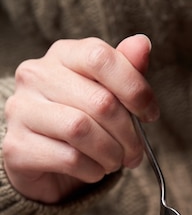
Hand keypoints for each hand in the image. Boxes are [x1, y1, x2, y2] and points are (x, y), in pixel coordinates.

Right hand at [3, 34, 158, 202]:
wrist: (43, 163)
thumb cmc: (80, 121)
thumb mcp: (106, 93)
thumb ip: (125, 71)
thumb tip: (142, 44)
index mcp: (62, 55)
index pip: (101, 57)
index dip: (135, 89)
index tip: (150, 115)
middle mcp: (35, 76)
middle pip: (99, 101)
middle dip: (129, 134)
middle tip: (135, 152)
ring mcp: (21, 110)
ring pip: (81, 130)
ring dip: (111, 153)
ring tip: (115, 161)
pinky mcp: (18, 146)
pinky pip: (69, 158)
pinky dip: (93, 170)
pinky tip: (95, 170)